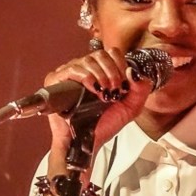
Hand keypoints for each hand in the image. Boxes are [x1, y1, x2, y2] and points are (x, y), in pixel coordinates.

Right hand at [43, 46, 151, 166]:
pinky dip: (86, 76)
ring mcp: (69, 74)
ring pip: (87, 60)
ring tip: (104, 94)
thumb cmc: (104, 125)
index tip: (125, 84)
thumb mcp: (131, 107)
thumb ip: (140, 89)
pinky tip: (93, 89)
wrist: (88, 142)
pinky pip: (72, 69)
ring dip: (101, 76)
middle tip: (115, 90)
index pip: (111, 53)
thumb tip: (133, 71)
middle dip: (112, 71)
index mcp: (100, 72)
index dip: (121, 64)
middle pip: (100, 54)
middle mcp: (84, 69)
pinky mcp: (55, 81)